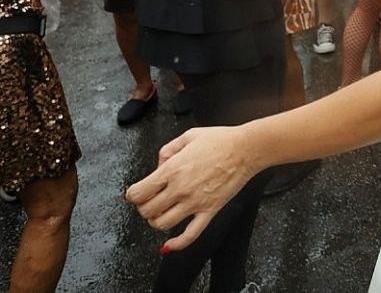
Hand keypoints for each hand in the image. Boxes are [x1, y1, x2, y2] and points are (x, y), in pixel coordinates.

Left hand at [125, 125, 261, 250]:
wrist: (246, 149)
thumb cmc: (220, 140)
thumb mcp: (187, 136)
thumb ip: (167, 150)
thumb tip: (159, 166)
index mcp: (172, 170)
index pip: (138, 193)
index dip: (133, 194)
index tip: (137, 192)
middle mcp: (180, 188)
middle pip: (147, 210)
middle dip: (144, 207)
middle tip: (150, 201)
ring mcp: (195, 202)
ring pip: (162, 224)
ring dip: (156, 221)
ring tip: (161, 213)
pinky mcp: (210, 210)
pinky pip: (190, 235)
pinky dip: (177, 244)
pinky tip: (169, 245)